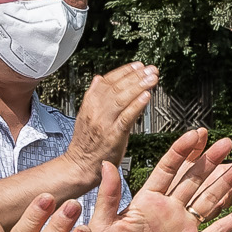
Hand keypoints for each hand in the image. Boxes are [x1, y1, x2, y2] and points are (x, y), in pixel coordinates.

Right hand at [66, 63, 158, 179]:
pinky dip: (136, 105)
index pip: (108, 81)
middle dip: (136, 76)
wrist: (79, 165)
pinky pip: (126, 117)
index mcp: (89, 103)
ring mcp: (104, 123)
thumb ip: (94, 96)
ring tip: (152, 79)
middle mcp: (96, 110)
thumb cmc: (85, 144)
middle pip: (117, 88)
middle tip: (150, 70)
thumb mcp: (85, 115)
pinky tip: (146, 96)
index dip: (124, 72)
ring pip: (122, 99)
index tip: (138, 66)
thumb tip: (98, 79)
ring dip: (139, 86)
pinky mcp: (113, 135)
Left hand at [82, 128, 231, 231]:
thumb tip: (106, 163)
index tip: (197, 134)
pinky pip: (217, 230)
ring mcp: (183, 227)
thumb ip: (109, 194)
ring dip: (227, 182)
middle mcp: (168, 209)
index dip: (183, 151)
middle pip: (194, 179)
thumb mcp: (102, 223)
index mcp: (147, 200)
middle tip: (228, 142)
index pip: (168, 169)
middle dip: (211, 160)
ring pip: (209, 199)